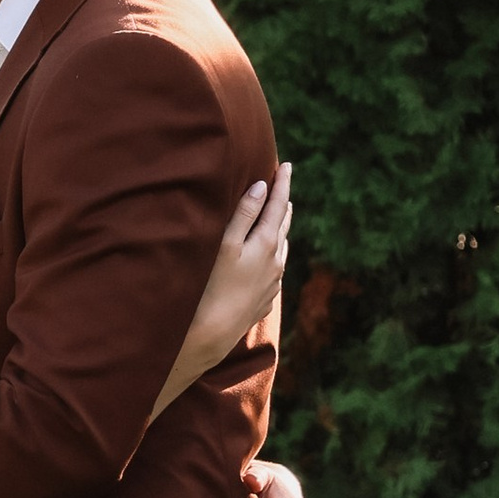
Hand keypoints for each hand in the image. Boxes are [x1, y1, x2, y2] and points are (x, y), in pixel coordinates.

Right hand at [202, 159, 292, 357]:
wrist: (213, 333)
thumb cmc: (212, 284)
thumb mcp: (225, 244)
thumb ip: (244, 214)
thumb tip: (262, 187)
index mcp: (267, 243)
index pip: (279, 205)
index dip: (283, 183)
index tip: (287, 164)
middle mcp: (276, 262)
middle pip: (284, 225)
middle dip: (283, 204)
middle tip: (284, 186)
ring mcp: (273, 282)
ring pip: (282, 248)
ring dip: (280, 229)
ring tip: (280, 216)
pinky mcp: (265, 299)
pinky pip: (274, 269)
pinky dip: (273, 253)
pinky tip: (268, 257)